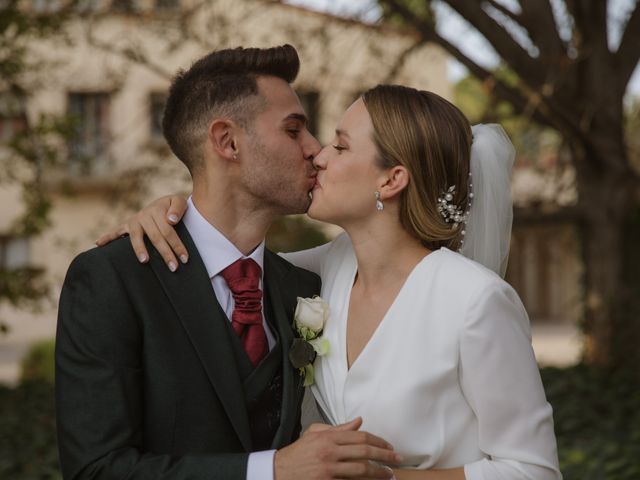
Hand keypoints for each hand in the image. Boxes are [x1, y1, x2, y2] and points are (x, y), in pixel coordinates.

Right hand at [95, 195, 187, 270]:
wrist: (164, 202)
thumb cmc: (173, 206)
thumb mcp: (178, 201)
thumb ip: (178, 208)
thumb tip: (170, 220)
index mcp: (157, 210)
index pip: (169, 231)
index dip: (177, 245)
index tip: (185, 259)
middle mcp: (144, 215)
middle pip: (155, 237)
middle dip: (165, 253)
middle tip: (173, 267)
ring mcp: (134, 221)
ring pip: (136, 237)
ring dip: (139, 249)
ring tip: (144, 260)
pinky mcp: (127, 225)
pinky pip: (116, 231)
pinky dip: (107, 237)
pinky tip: (98, 244)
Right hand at [275, 417, 400, 479]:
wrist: (278, 472)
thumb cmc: (297, 454)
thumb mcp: (314, 434)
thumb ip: (338, 428)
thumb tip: (359, 422)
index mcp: (328, 437)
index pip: (360, 436)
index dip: (379, 441)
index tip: (390, 447)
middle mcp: (330, 451)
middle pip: (364, 451)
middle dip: (385, 455)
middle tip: (398, 459)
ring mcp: (328, 468)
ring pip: (361, 469)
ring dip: (379, 472)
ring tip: (389, 474)